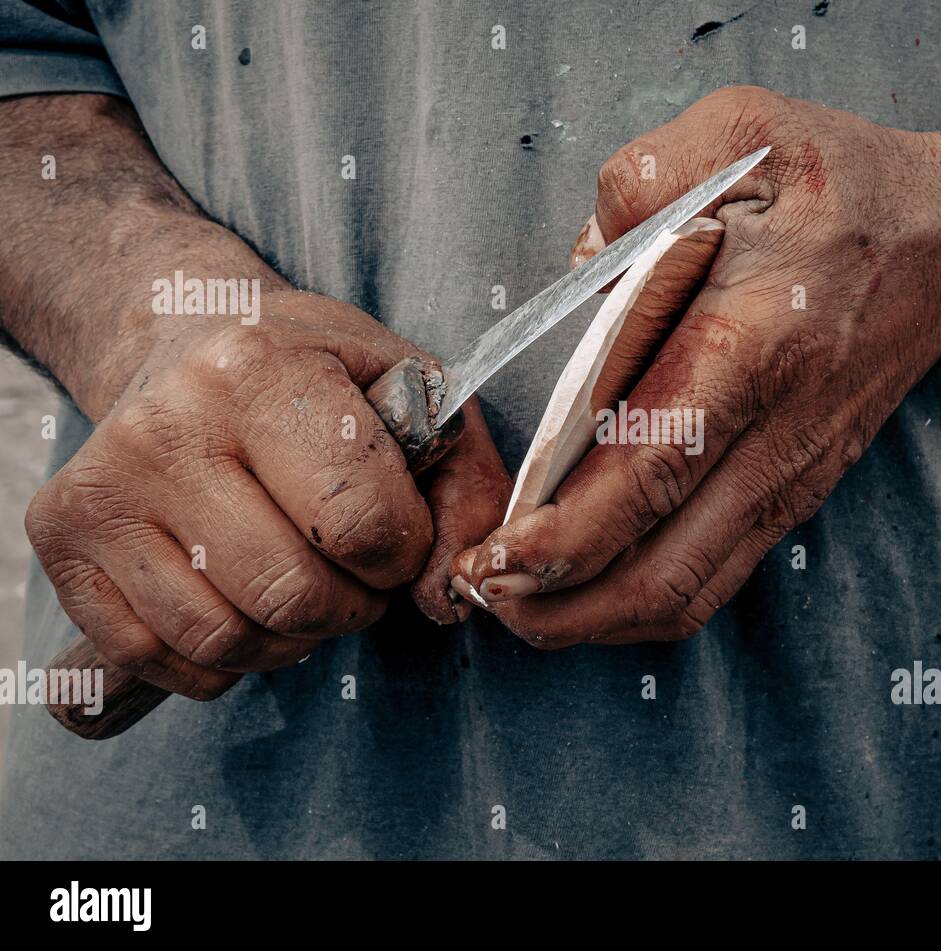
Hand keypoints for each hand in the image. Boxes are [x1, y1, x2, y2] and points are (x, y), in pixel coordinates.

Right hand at [25, 289, 505, 698]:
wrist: (185, 338)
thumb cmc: (316, 375)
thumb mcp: (414, 393)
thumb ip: (465, 488)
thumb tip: (447, 598)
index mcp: (258, 371)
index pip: (360, 524)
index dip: (402, 554)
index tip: (395, 535)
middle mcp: (166, 426)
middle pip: (291, 593)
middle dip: (351, 606)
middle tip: (354, 573)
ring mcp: (103, 485)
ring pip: (222, 637)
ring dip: (289, 639)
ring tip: (301, 585)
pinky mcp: (62, 537)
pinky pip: (159, 657)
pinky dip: (221, 660)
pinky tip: (240, 601)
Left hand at [449, 85, 940, 646]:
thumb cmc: (842, 189)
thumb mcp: (743, 132)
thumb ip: (640, 179)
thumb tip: (579, 264)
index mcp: (754, 348)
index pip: (650, 471)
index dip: (565, 535)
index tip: (492, 558)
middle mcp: (776, 439)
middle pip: (662, 573)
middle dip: (559, 608)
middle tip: (479, 593)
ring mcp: (788, 480)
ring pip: (686, 597)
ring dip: (591, 619)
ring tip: (513, 601)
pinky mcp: (790, 495)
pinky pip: (708, 579)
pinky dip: (634, 602)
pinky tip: (578, 584)